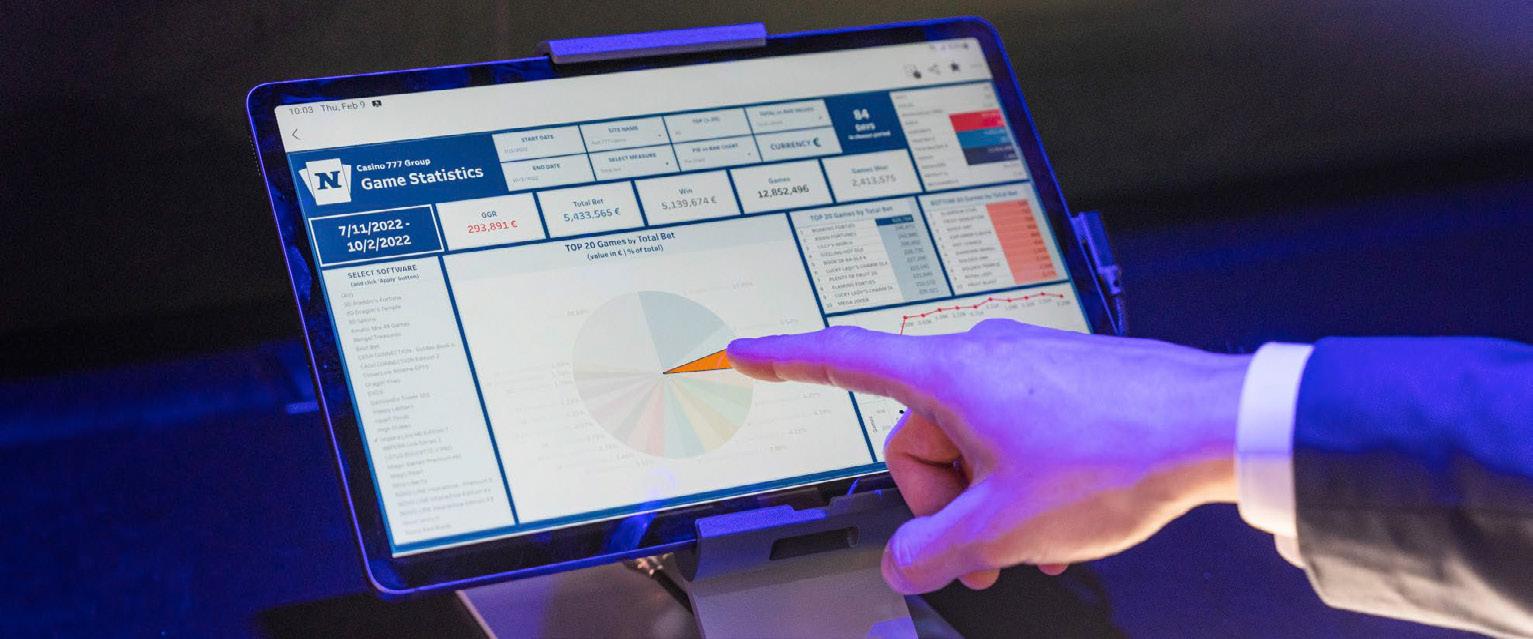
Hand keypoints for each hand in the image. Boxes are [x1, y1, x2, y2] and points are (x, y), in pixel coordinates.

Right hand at [727, 320, 1247, 593]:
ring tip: (1031, 545)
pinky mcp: (1064, 380)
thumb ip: (936, 551)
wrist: (1217, 425)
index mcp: (949, 375)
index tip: (745, 352)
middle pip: (917, 436)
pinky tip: (1057, 524)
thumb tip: (905, 563)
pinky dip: (1019, 480)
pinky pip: (1013, 433)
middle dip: (940, 502)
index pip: (844, 358)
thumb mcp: (1006, 526)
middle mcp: (983, 356)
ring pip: (970, 441)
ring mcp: (1027, 364)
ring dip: (986, 500)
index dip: (787, 360)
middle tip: (980, 551)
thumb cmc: (1115, 455)